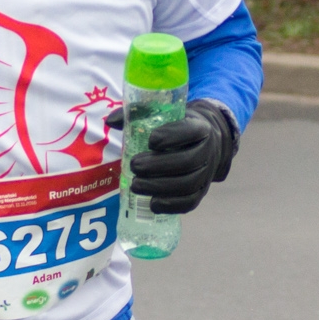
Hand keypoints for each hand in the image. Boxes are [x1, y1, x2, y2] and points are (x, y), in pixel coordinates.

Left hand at [105, 99, 237, 213]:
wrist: (205, 142)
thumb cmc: (178, 127)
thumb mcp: (165, 115)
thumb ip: (139, 114)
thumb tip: (111, 122)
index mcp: (200, 128)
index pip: (190, 131)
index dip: (171, 136)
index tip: (150, 140)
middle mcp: (208, 151)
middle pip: (188, 161)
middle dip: (158, 166)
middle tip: (133, 166)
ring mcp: (206, 174)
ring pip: (188, 184)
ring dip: (160, 187)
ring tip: (135, 185)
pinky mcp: (201, 192)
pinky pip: (190, 202)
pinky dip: (171, 205)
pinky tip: (152, 204)